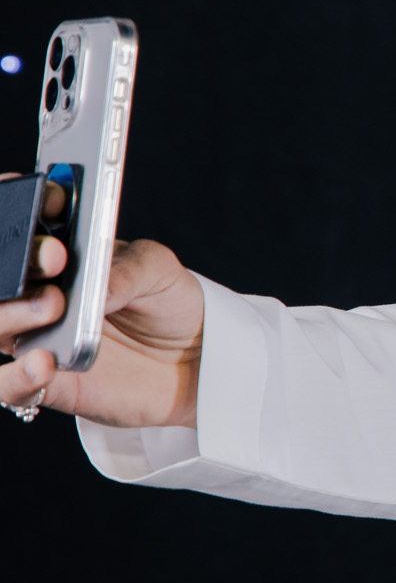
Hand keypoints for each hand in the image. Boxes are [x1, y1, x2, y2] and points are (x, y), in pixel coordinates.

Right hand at [0, 173, 203, 428]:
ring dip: (11, 313)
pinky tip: (44, 363)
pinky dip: (17, 375)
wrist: (191, 359)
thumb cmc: (167, 302)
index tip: (49, 197)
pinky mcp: (42, 382)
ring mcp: (31, 336)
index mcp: (54, 250)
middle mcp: (32, 291)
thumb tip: (98, 288)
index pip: (20, 222)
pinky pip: (7, 384)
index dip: (23, 204)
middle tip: (54, 256)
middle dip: (16, 260)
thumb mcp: (160, 270)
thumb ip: (130, 269)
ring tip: (54, 305)